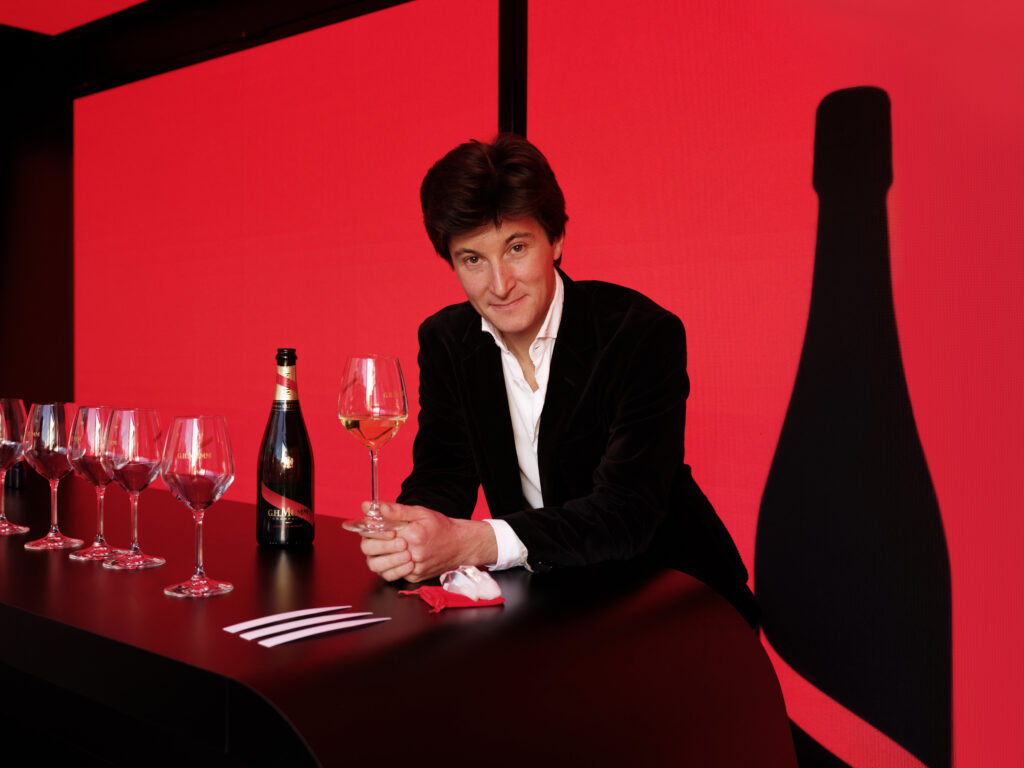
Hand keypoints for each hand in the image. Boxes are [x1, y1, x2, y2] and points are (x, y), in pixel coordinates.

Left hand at [357, 501, 496, 582]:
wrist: (460, 544)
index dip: (370, 531)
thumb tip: (370, 506)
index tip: (372, 525)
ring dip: (378, 559)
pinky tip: (396, 556)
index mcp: (412, 535)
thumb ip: (394, 510)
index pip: (377, 535)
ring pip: (381, 570)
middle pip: (374, 556)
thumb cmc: (440, 527)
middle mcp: (413, 554)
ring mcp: (414, 569)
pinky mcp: (415, 578)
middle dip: (372, 545)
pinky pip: (393, 576)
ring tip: (386, 548)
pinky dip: (390, 567)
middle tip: (379, 538)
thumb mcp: (419, 512)